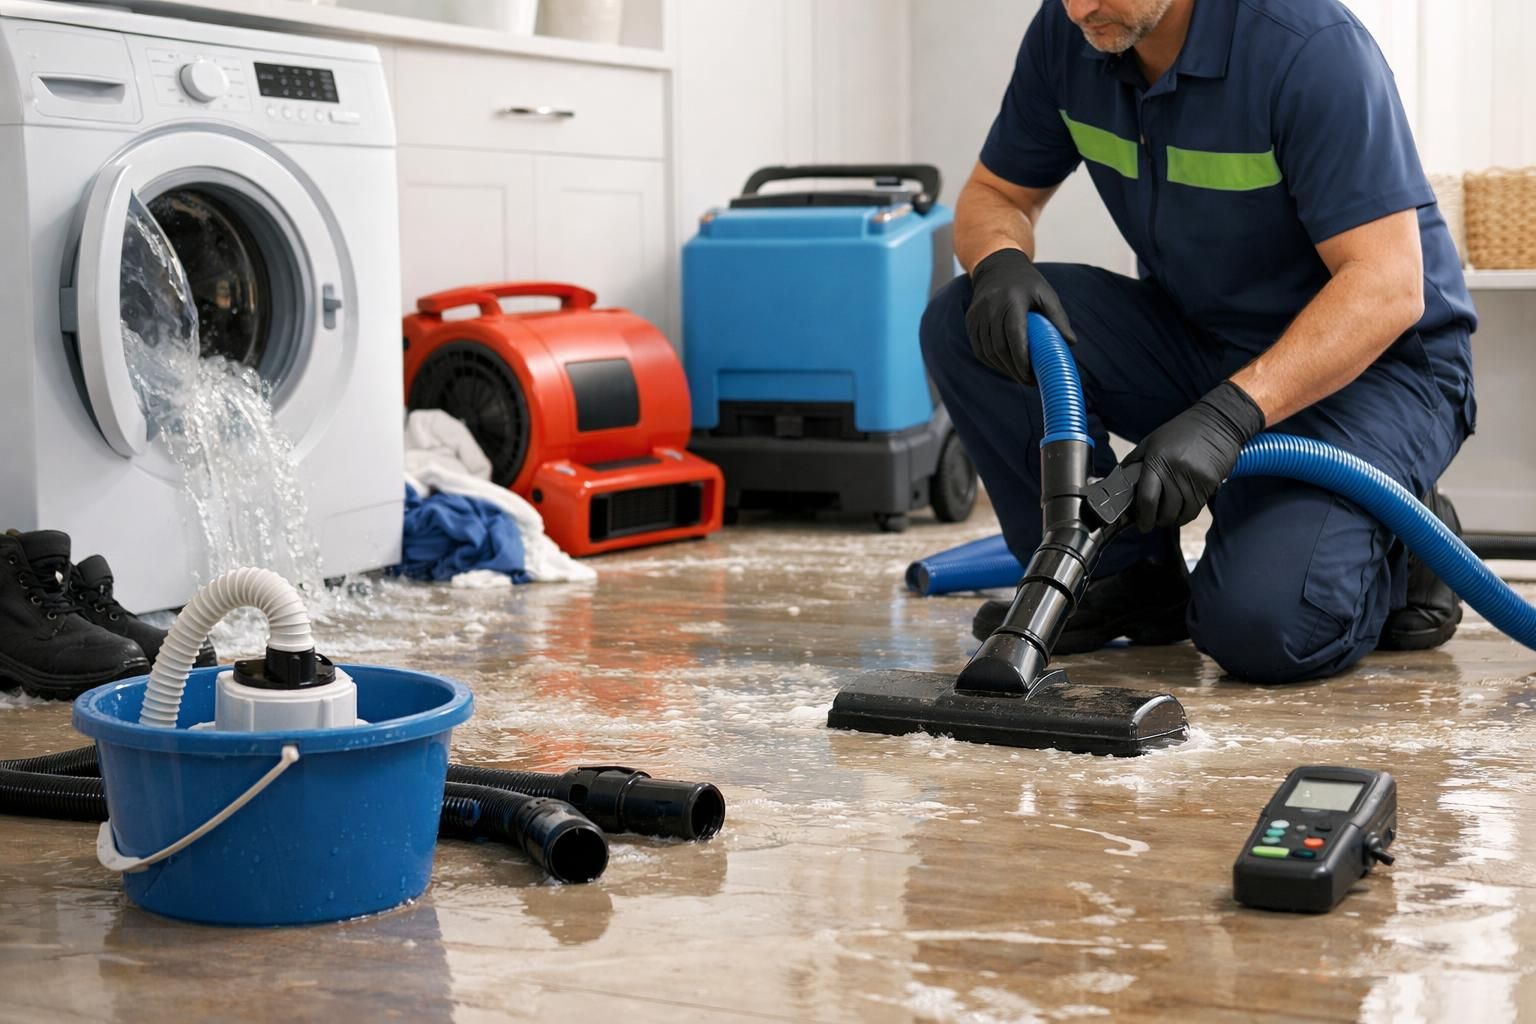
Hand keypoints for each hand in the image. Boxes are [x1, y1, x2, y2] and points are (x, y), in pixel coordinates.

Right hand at [964, 248, 1075, 386]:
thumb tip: (1071, 343)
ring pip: (987, 351)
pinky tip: (1004, 367)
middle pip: (999, 348)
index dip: (1021, 359)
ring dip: (1003, 368)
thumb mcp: (1046, 294)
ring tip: (1019, 376)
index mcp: (1012, 300)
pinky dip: (991, 361)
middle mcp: (991, 307)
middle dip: (1014, 369)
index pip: (1014, 334)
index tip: (1031, 375)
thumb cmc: (1027, 283)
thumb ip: (1058, 318)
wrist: (997, 266)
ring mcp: (978, 315)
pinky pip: (979, 348)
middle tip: (1029, 382)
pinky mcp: (970, 321)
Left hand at [1124, 381, 1265, 530]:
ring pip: (1181, 514)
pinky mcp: (1209, 484)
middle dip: (1156, 521)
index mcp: (1156, 460)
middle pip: (1165, 511)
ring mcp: (1194, 479)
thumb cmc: (1181, 431)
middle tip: (1152, 522)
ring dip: (1172, 520)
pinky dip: (1187, 514)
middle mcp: (1175, 472)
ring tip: (1167, 517)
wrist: (1217, 421)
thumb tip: (1118, 481)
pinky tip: (1181, 511)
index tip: (1141, 524)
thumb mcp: (1151, 441)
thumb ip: (1134, 461)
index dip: (1143, 517)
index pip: (1147, 498)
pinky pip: (1196, 508)